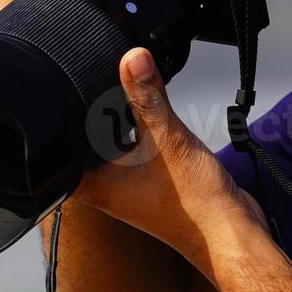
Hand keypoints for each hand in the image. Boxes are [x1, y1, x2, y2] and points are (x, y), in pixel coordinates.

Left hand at [68, 46, 266, 272]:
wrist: (231, 233)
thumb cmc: (194, 206)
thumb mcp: (167, 138)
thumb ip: (148, 96)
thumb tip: (132, 58)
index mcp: (94, 184)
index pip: (60, 144)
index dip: (63, 114)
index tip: (69, 86)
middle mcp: (105, 187)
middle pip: (86, 137)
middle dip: (98, 112)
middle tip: (110, 86)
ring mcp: (127, 185)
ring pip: (113, 139)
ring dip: (124, 120)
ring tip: (136, 101)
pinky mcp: (149, 179)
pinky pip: (137, 146)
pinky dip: (143, 129)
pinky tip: (156, 116)